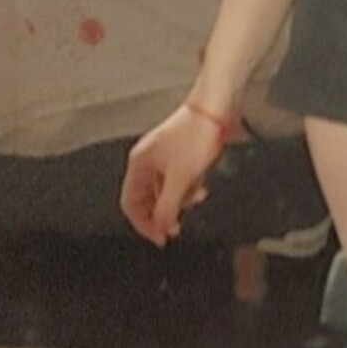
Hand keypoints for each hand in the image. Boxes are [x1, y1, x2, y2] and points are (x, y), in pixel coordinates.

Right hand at [120, 104, 219, 248]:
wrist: (216, 110)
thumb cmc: (196, 135)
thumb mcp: (180, 179)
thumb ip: (167, 207)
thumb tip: (161, 226)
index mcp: (138, 164)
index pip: (130, 203)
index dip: (143, 224)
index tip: (160, 237)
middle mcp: (147, 160)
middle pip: (147, 198)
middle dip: (163, 213)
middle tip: (176, 227)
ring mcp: (164, 157)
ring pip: (164, 190)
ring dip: (180, 200)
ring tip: (195, 199)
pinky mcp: (180, 154)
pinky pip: (178, 180)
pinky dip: (188, 187)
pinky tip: (201, 186)